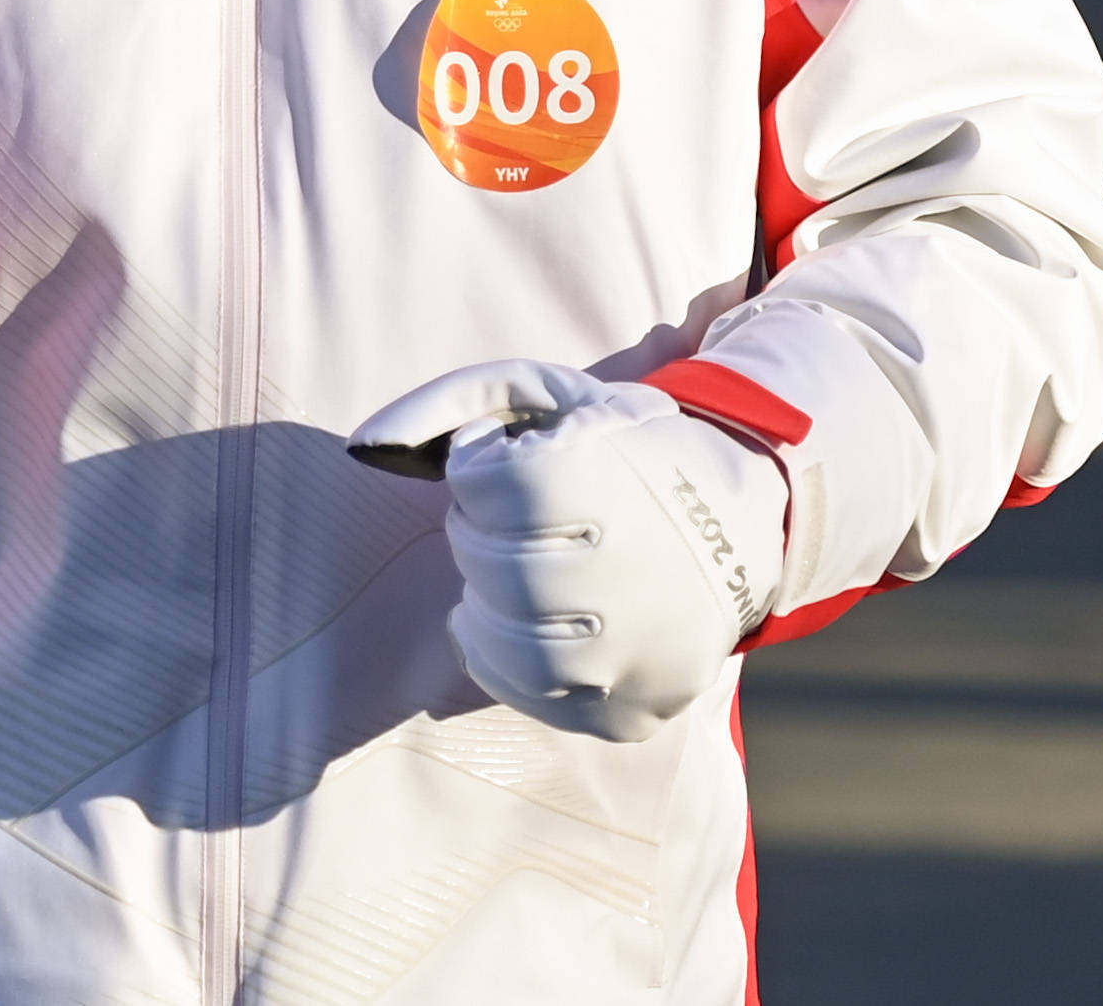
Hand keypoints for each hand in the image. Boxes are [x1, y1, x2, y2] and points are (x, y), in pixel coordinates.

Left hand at [349, 361, 786, 741]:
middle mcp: (625, 570)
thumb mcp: (541, 396)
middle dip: (478, 536)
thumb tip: (360, 447)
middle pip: (488, 564)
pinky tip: (524, 626)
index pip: (477, 483)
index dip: (478, 468)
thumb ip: (443, 404)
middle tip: (509, 522)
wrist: (742, 523)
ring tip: (509, 576)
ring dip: (487, 604)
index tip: (509, 463)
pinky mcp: (637, 706)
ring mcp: (637, 651)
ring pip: (509, 646)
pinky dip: (509, 665)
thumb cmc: (617, 449)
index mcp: (601, 478)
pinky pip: (540, 702)